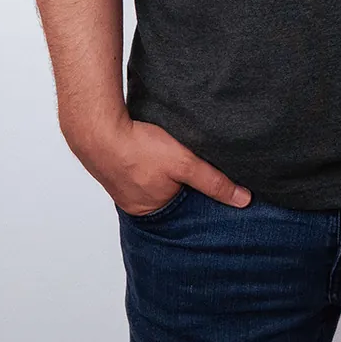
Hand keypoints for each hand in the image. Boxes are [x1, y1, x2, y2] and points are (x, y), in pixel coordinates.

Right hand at [65, 113, 252, 213]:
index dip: (198, 197)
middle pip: (168, 196)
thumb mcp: (184, 164)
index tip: (209, 184)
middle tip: (188, 167)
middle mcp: (135, 205)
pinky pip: (137, 169)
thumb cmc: (138, 149)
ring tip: (168, 156)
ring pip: (152, 181)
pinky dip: (145, 161)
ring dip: (162, 171)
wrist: (96, 129)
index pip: (184, 209)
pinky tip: (149, 148)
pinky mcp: (114, 167)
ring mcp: (122, 186)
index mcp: (151, 212)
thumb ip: (213, 181)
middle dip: (179, 185)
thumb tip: (244, 200)